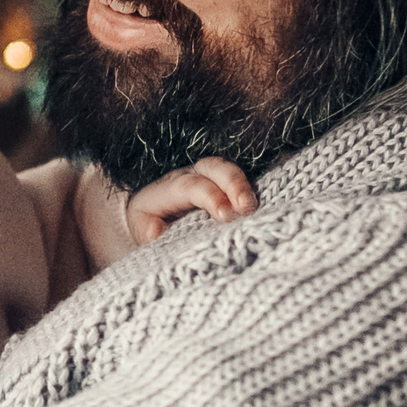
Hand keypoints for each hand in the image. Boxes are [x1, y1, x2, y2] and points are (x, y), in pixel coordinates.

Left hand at [124, 156, 257, 243]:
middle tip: (246, 207)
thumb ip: (151, 236)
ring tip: (255, 207)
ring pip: (227, 171)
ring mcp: (204, 180)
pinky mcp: (220, 189)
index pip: (188, 186)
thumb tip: (156, 232)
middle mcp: (185, 178)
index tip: (225, 214)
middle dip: (232, 183)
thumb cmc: (148, 234)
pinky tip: (265, 206)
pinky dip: (252, 190)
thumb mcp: (142, 238)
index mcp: (162, 192)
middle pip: (211, 168)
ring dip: (245, 186)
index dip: (209, 196)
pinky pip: (238, 182)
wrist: (149, 228)